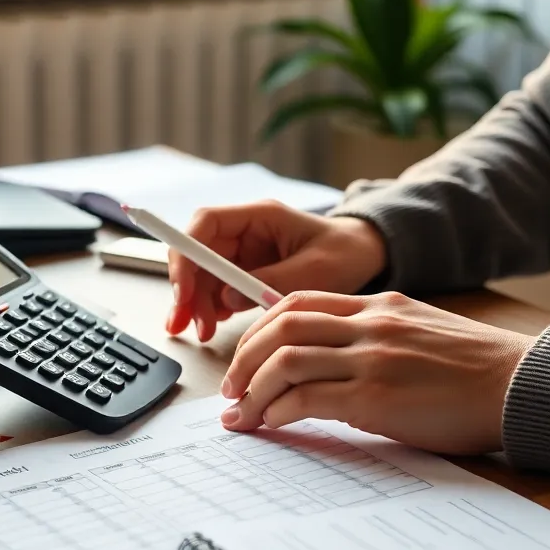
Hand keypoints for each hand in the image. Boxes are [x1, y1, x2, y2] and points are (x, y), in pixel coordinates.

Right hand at [166, 203, 387, 341]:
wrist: (366, 256)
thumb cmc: (345, 253)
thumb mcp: (315, 270)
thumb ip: (272, 281)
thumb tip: (226, 300)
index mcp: (260, 216)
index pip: (205, 223)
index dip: (187, 254)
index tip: (184, 291)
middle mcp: (245, 232)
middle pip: (198, 254)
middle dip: (188, 289)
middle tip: (186, 325)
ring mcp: (245, 253)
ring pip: (204, 276)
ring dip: (197, 305)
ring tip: (203, 333)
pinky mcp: (248, 274)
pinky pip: (219, 290)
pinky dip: (211, 309)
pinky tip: (214, 327)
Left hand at [218, 291, 533, 454]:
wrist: (518, 384)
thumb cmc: (476, 368)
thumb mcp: (421, 332)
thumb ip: (376, 336)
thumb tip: (334, 362)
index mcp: (379, 304)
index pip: (300, 302)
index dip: (262, 328)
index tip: (248, 355)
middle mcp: (370, 324)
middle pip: (282, 325)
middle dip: (245, 358)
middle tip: (231, 388)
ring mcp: (371, 358)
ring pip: (287, 360)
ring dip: (252, 389)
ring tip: (240, 414)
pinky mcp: (376, 396)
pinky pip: (308, 398)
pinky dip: (279, 411)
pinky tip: (270, 424)